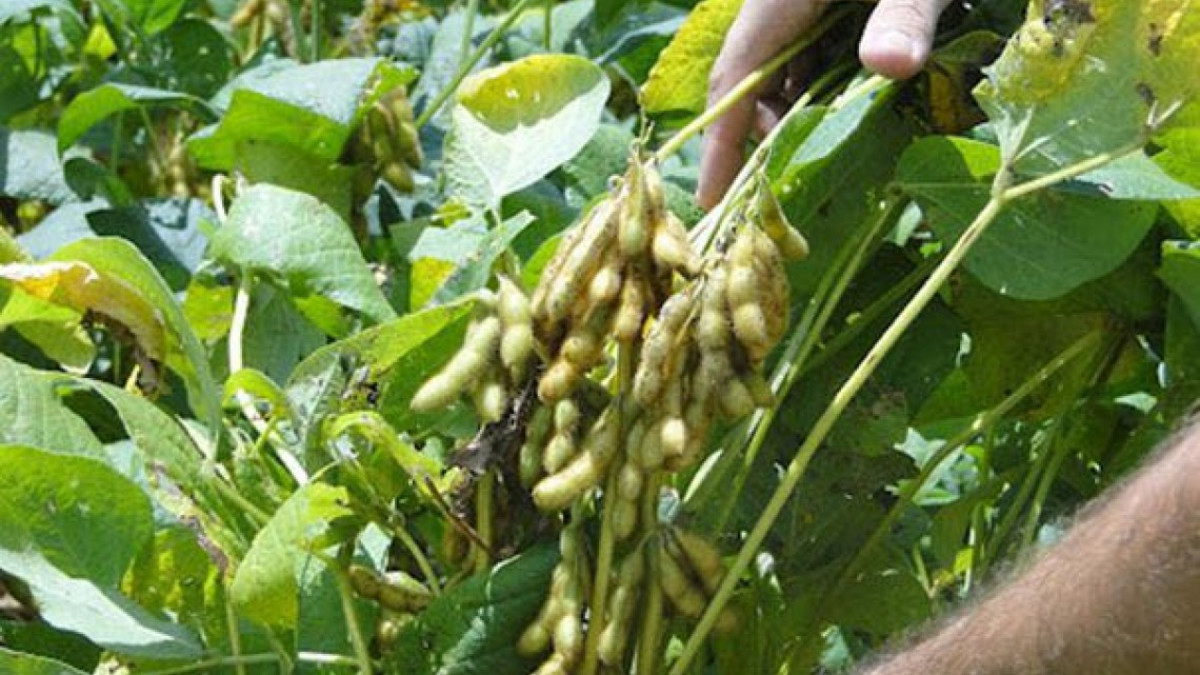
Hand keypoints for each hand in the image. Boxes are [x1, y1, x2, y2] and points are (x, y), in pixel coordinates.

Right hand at [697, 0, 952, 209]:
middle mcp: (779, 2)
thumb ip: (904, 12)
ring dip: (797, 116)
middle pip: (755, 82)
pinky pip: (809, 56)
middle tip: (792, 182)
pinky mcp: (828, 4)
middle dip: (768, 134)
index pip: (735, 79)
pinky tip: (848, 111)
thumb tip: (889, 65)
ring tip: (821, 154)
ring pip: (782, 73)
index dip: (720, 143)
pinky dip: (820, 91)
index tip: (706, 199)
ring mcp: (802, 3)